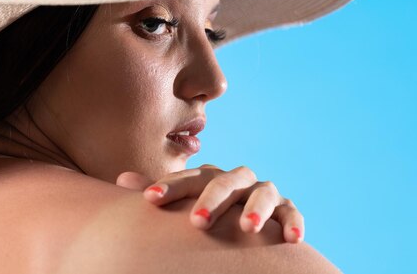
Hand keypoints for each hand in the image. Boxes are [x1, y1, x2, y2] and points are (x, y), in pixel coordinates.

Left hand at [115, 164, 303, 242]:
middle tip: (198, 222)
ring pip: (262, 191)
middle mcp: (237, 181)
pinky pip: (291, 212)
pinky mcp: (285, 210)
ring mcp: (262, 193)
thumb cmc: (206, 215)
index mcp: (210, 178)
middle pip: (226, 180)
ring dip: (256, 207)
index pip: (190, 177)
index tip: (149, 200)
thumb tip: (122, 179)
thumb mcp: (183, 205)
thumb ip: (161, 193)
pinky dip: (294, 222)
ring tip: (247, 227)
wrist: (241, 226)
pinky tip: (293, 239)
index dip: (171, 186)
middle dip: (213, 198)